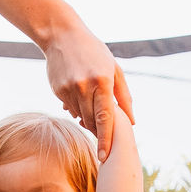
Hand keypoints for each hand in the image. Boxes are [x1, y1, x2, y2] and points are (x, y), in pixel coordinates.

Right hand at [41, 20, 131, 159]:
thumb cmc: (94, 52)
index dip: (106, 139)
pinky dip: (77, 108)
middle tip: (102, 125)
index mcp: (103, 81)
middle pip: (92, 121)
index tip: (104, 156)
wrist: (62, 35)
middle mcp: (85, 87)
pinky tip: (78, 94)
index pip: (106, 118)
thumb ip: (124, 96)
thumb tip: (132, 121)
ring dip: (87, 117)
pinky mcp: (58, 90)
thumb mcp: (114, 69)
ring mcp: (69, 89)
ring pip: (81, 117)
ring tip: (90, 102)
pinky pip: (70, 108)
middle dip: (98, 128)